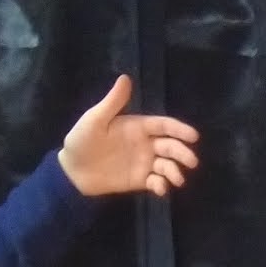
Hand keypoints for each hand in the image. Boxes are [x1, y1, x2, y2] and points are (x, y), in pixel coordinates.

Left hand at [58, 76, 199, 197]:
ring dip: (175, 171)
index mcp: (137, 127)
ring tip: (177, 180)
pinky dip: (162, 186)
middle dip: (182, 153)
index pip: (163, 126)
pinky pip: (156, 182)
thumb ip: (113, 102)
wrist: (72, 170)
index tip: (193, 136)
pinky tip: (160, 188)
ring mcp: (144, 163)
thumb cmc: (82, 140)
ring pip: (167, 165)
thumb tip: (126, 78)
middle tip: (192, 162)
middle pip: (170, 147)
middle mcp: (145, 144)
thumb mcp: (95, 119)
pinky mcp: (140, 180)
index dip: (179, 130)